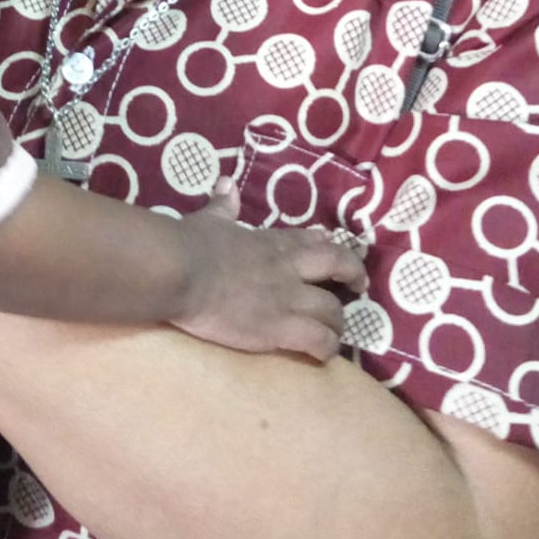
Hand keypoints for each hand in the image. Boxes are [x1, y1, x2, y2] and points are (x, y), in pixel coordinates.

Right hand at [169, 181, 367, 358]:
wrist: (182, 272)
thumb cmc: (192, 243)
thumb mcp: (210, 219)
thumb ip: (223, 205)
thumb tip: (226, 184)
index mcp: (273, 242)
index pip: (316, 241)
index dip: (333, 249)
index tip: (340, 256)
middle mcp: (290, 269)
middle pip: (339, 267)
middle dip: (353, 277)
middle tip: (357, 288)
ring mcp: (288, 300)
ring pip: (333, 312)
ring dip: (337, 323)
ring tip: (334, 332)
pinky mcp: (280, 329)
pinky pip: (318, 342)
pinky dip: (326, 349)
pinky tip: (324, 355)